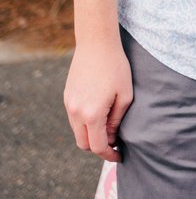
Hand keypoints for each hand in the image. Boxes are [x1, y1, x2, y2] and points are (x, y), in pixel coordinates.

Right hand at [64, 39, 132, 162]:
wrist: (96, 43)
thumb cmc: (115, 67)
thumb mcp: (124, 95)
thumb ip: (117, 120)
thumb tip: (111, 137)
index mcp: (92, 115)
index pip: (98, 146)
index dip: (109, 155)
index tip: (119, 156)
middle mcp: (76, 112)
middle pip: (84, 144)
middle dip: (98, 148)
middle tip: (114, 144)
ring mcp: (69, 104)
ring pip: (77, 132)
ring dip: (90, 135)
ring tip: (108, 129)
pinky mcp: (67, 96)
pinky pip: (74, 118)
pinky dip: (84, 123)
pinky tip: (98, 115)